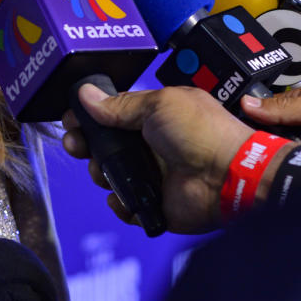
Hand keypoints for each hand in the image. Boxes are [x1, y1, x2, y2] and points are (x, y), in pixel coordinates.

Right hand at [62, 83, 253, 233]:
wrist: (229, 175)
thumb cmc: (202, 132)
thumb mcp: (158, 105)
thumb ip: (120, 104)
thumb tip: (86, 95)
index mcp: (154, 117)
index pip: (112, 115)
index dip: (89, 117)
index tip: (71, 119)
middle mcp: (151, 146)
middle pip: (104, 145)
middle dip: (84, 144)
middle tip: (76, 144)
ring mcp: (152, 175)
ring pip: (108, 175)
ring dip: (100, 172)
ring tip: (106, 171)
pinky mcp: (154, 203)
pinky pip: (124, 205)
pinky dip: (120, 202)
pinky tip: (124, 195)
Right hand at [241, 84, 300, 171]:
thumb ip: (284, 106)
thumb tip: (247, 102)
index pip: (268, 105)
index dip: (252, 114)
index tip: (235, 125)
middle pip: (275, 130)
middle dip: (265, 139)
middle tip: (251, 148)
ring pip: (285, 150)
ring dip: (280, 155)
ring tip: (268, 162)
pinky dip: (295, 169)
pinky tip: (287, 172)